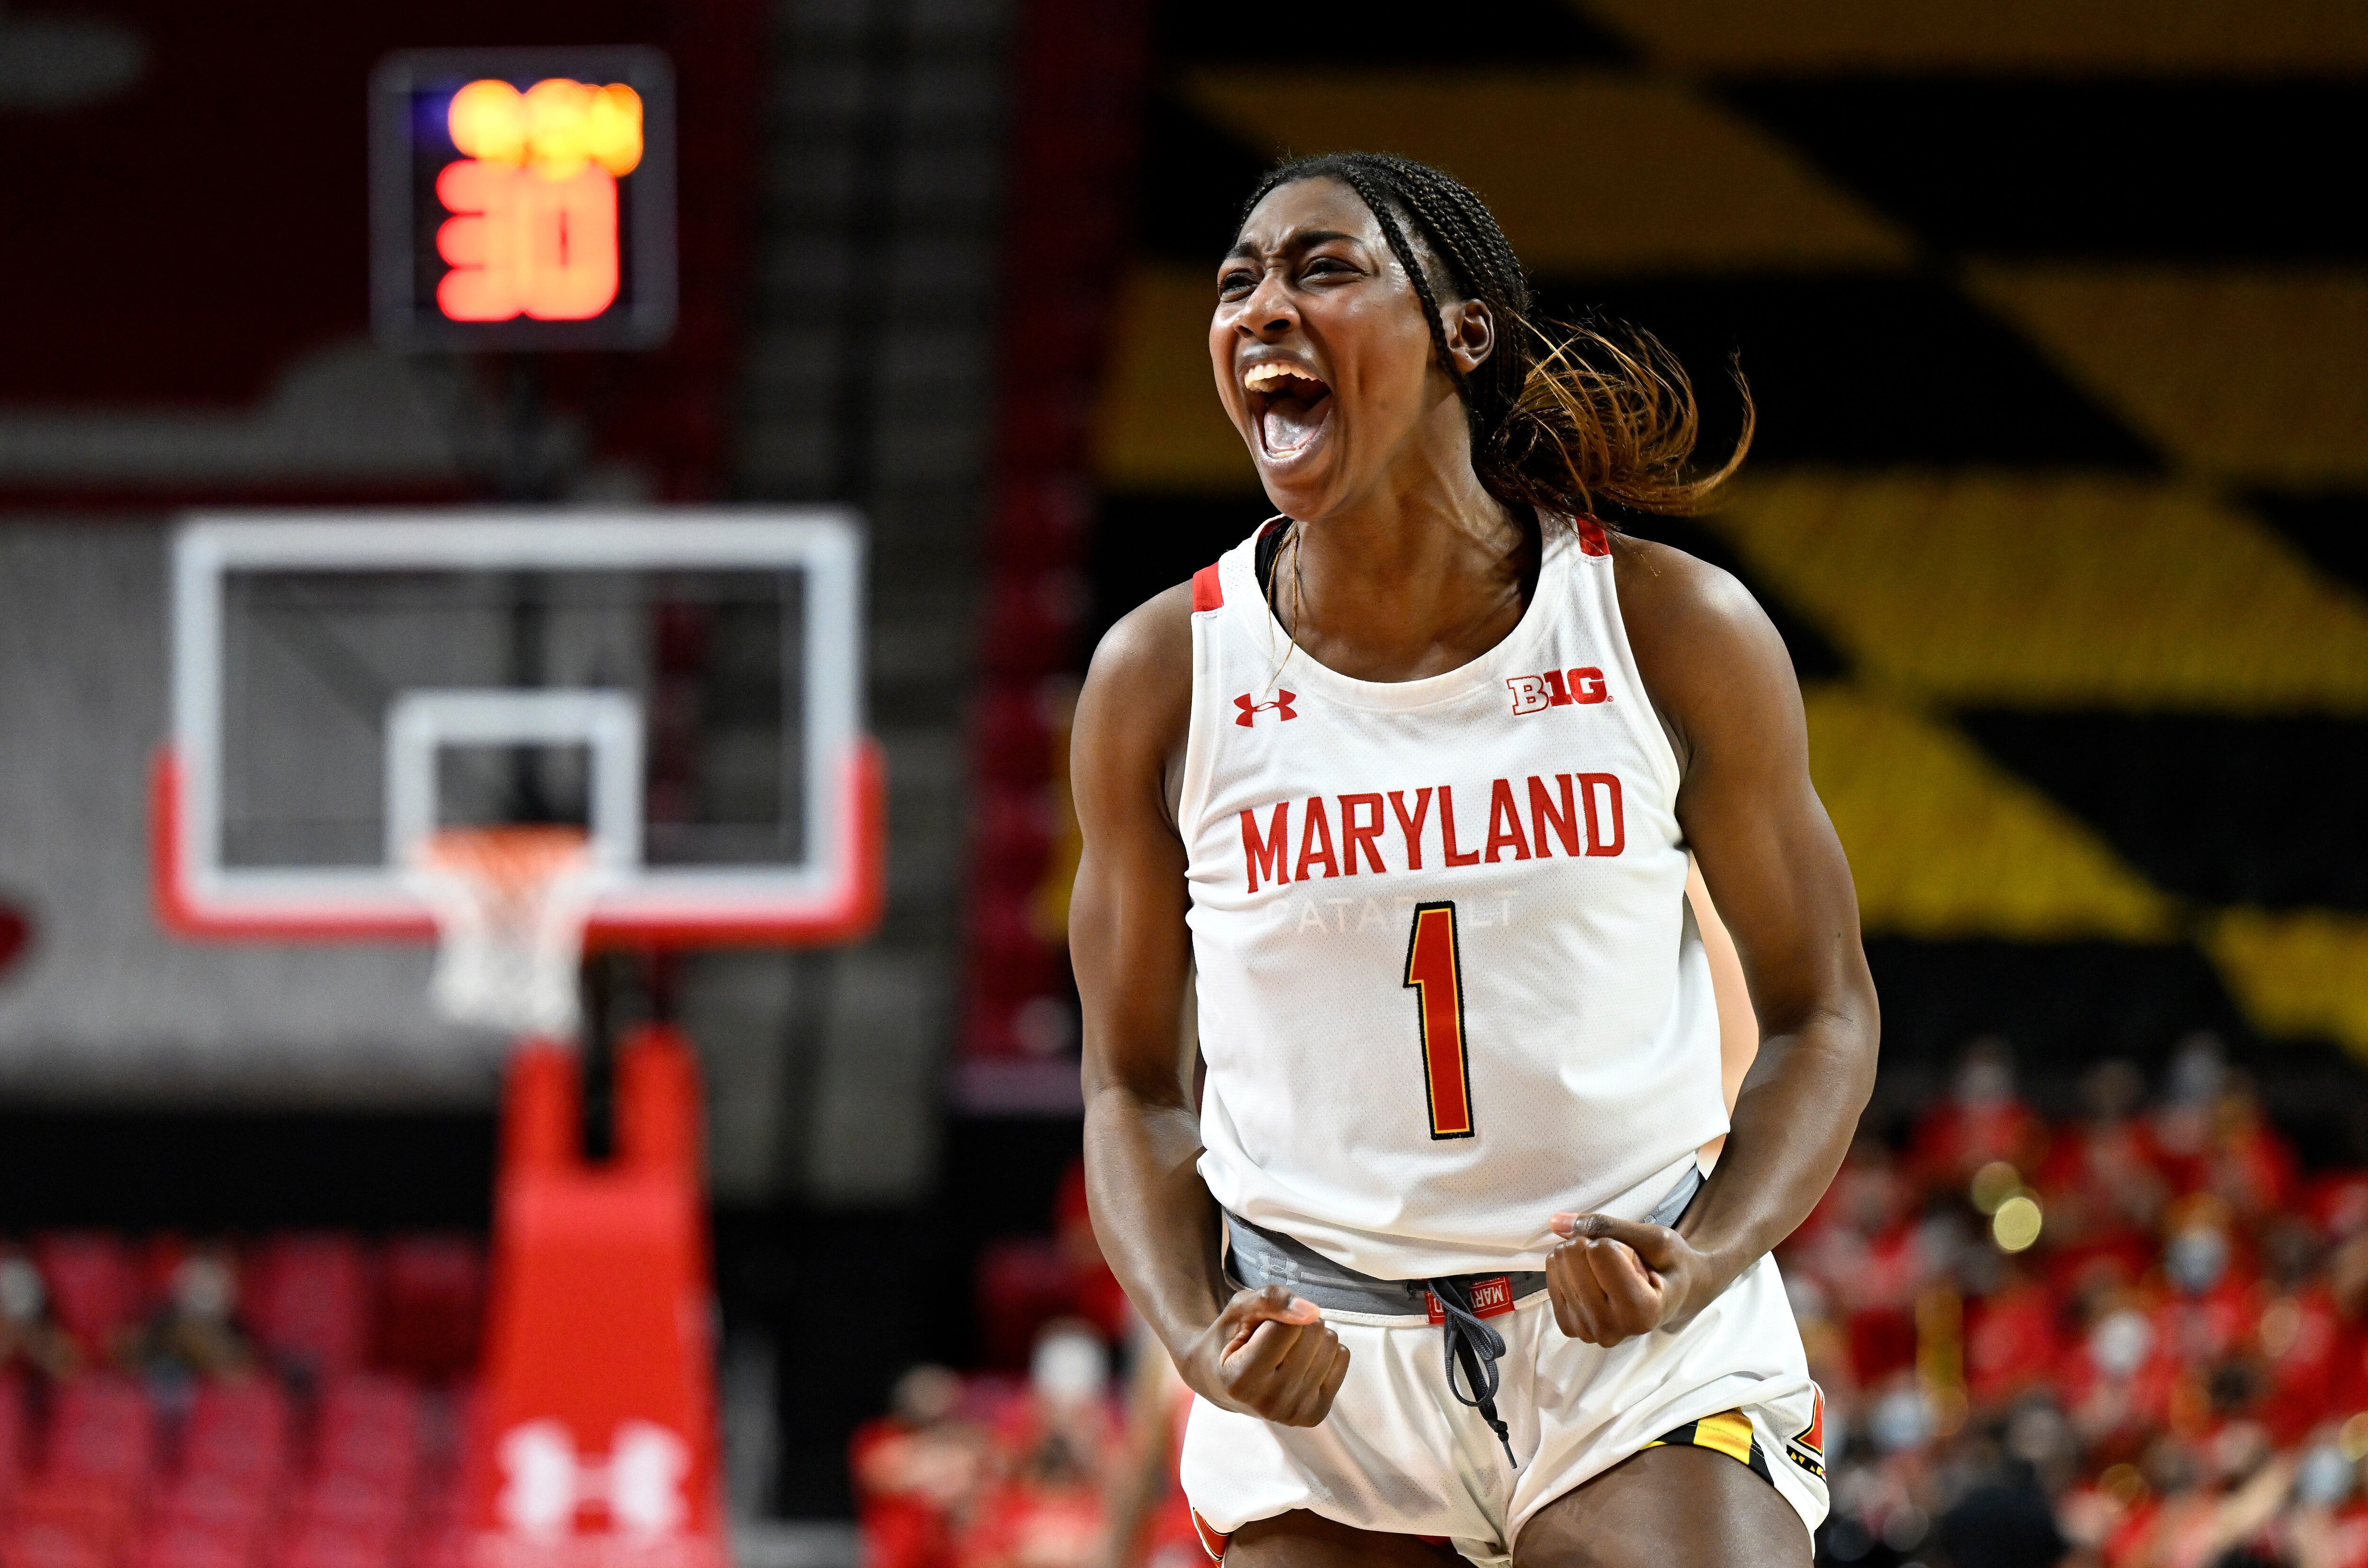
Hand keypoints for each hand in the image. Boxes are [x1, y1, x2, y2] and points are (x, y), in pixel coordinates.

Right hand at [1177, 1284, 1350, 1426]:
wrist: (1224, 1380)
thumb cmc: (1230, 1338)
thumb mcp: (1239, 1309)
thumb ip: (1270, 1300)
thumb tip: (1312, 1312)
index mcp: (1241, 1380)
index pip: (1286, 1327)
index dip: (1276, 1315)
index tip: (1258, 1328)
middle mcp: (1269, 1403)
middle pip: (1313, 1333)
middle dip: (1297, 1322)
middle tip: (1275, 1336)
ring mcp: (1295, 1413)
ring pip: (1331, 1344)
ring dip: (1312, 1335)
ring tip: (1287, 1348)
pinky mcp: (1316, 1414)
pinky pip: (1342, 1358)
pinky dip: (1325, 1350)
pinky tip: (1302, 1360)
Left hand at [1544, 1213, 1722, 1346]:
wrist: (1676, 1295)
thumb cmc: (1671, 1265)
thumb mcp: (1655, 1239)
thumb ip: (1608, 1226)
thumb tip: (1556, 1222)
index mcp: (1641, 1312)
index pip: (1600, 1251)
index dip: (1615, 1242)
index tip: (1635, 1259)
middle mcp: (1611, 1330)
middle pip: (1574, 1256)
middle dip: (1593, 1244)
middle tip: (1620, 1262)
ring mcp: (1587, 1332)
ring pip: (1559, 1264)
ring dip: (1580, 1255)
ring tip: (1608, 1271)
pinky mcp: (1570, 1327)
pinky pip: (1550, 1277)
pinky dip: (1566, 1266)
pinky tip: (1590, 1275)